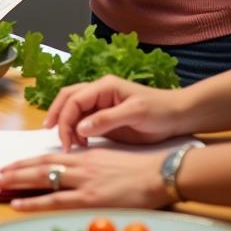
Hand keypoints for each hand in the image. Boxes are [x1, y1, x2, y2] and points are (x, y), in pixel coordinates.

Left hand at [0, 146, 170, 212]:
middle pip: (40, 165)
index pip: (50, 157)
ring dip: (17, 181)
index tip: (12, 165)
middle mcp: (79, 165)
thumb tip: (77, 173)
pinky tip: (18, 204)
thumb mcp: (112, 161)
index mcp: (85, 156)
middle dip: (15, 170)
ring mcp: (83, 181)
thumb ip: (92, 166)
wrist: (160, 173)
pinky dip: (34, 201)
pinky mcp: (90, 198)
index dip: (29, 161)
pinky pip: (55, 200)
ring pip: (42, 178)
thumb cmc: (142, 170)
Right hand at [44, 75, 187, 149]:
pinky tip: (79, 144)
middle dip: (57, 115)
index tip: (67, 140)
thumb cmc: (159, 111)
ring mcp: (101, 105)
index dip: (65, 118)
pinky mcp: (105, 118)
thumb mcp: (135, 114)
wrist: (178, 117)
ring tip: (68, 143)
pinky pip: (83, 121)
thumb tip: (80, 128)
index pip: (74, 99)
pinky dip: (76, 131)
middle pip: (68, 99)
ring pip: (73, 109)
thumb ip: (107, 120)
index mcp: (104, 86)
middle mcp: (98, 92)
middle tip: (51, 135)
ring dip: (66, 124)